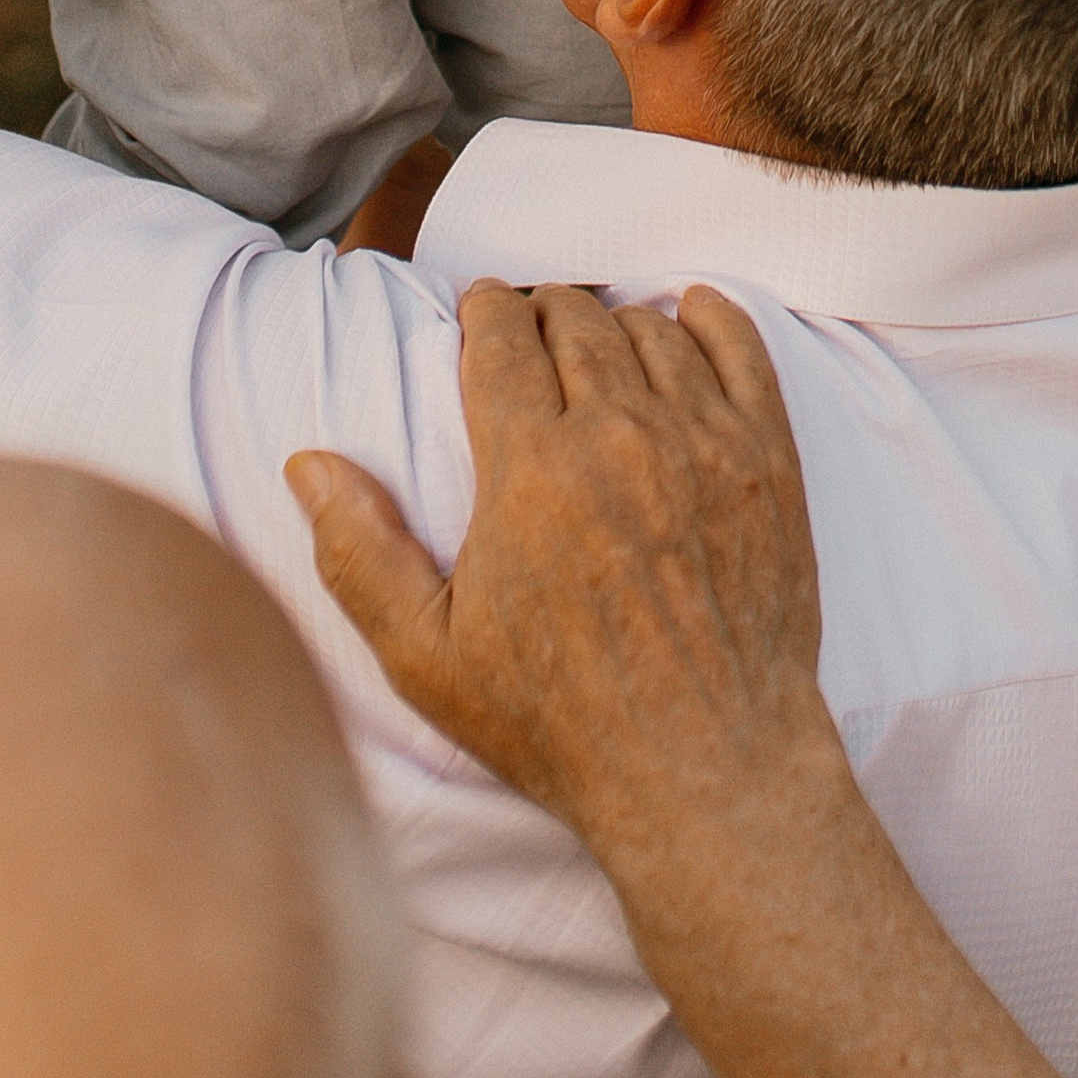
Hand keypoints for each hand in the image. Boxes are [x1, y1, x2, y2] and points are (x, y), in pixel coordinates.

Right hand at [287, 283, 837, 858]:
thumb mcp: (428, 658)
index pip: (502, 341)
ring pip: (653, 331)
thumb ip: (359, 552)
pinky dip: (712, 318)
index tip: (480, 308)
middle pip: (577, 323)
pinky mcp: (769, 459)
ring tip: (597, 337)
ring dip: (616, 322)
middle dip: (545, 313)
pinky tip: (690, 314)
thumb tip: (308, 462)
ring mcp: (704, 441)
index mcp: (530, 471)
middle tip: (533, 327)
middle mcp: (620, 436)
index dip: (486, 313)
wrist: (704, 769)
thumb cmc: (558, 724)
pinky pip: (743, 350)